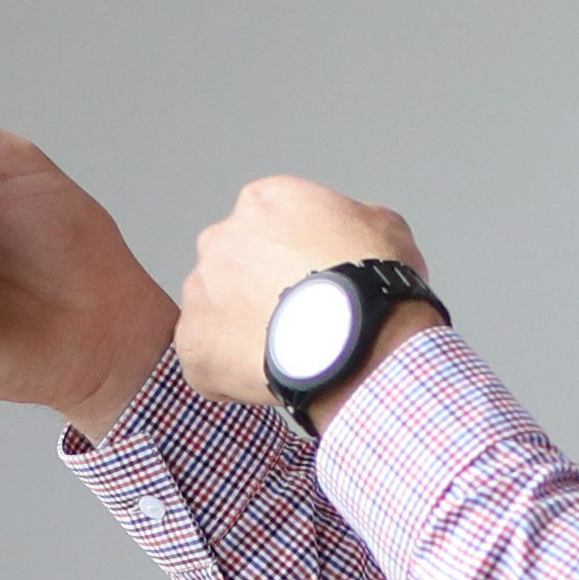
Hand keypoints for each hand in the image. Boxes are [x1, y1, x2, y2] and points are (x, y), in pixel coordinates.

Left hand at [175, 176, 431, 419]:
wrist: (356, 339)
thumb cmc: (371, 284)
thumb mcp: (386, 228)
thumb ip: (353, 222)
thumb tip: (353, 236)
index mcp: (263, 202)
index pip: (267, 224)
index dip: (290, 257)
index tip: (309, 281)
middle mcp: (221, 238)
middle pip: (233, 265)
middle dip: (257, 290)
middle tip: (296, 319)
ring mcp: (201, 290)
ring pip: (215, 312)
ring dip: (241, 330)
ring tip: (285, 352)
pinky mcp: (192, 342)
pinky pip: (205, 359)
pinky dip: (229, 371)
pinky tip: (266, 377)